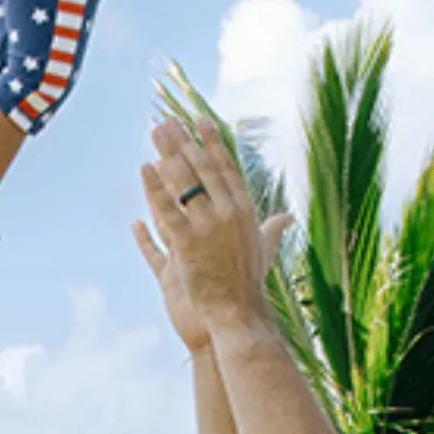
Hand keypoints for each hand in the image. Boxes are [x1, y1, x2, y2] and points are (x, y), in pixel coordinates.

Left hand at [138, 116, 281, 338]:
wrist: (238, 312)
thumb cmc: (249, 283)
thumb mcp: (264, 249)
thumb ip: (273, 228)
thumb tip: (288, 218)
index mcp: (244, 209)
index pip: (225, 168)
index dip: (212, 142)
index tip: (200, 120)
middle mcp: (228, 213)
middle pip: (202, 168)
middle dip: (185, 141)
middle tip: (169, 121)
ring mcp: (208, 228)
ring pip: (185, 182)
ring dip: (168, 154)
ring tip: (155, 133)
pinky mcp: (187, 245)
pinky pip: (168, 210)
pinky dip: (156, 188)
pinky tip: (145, 170)